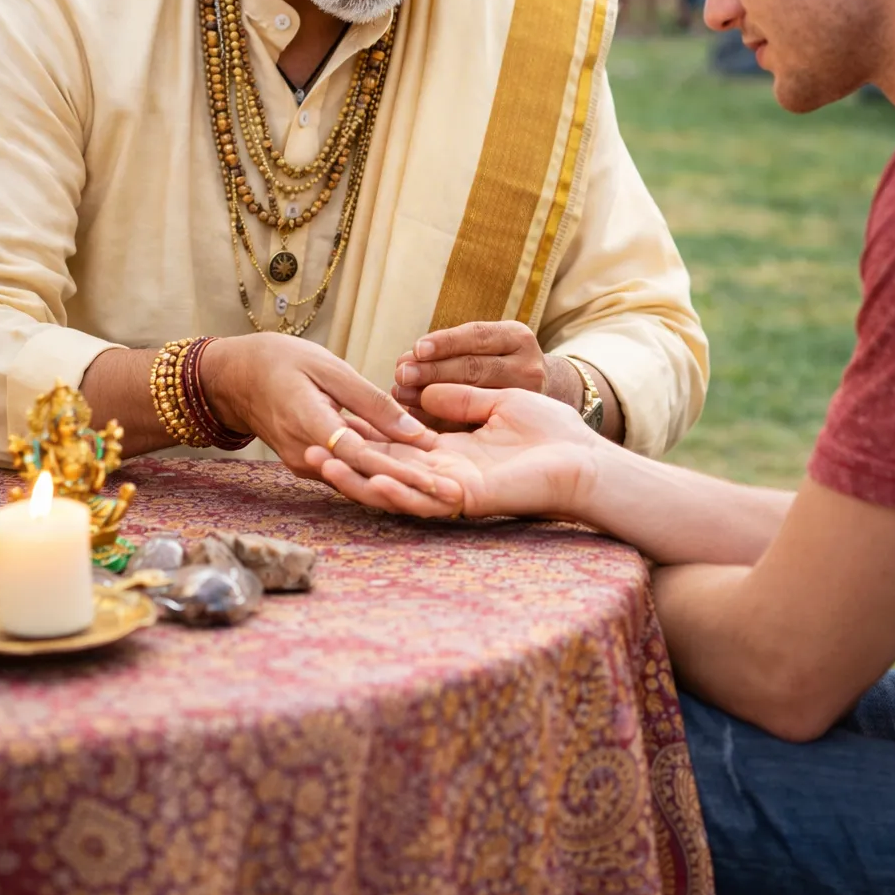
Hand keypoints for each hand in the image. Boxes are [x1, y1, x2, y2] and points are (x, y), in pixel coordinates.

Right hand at [201, 335, 435, 479]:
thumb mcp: (330, 369)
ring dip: (400, 486)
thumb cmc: (283, 361)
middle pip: (366, 478)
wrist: (236, 377)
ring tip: (441, 492)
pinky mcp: (310, 464)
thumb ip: (372, 402)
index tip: (438, 480)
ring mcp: (307, 464)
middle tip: (452, 496)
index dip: (404, 472)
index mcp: (311, 426)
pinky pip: (350, 471)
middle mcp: (307, 456)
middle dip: (411, 489)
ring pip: (360, 479)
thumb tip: (415, 432)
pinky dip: (380, 473)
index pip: (364, 457)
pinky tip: (414, 473)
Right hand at [304, 383, 599, 520]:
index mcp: (448, 457)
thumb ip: (460, 399)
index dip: (361, 439)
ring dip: (358, 481)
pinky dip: (395, 493)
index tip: (325, 424)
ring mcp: (453, 493)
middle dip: (346, 465)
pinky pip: (425, 501)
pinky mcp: (469, 502)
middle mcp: (443, 478)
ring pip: (395, 492)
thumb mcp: (496, 402)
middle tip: (306, 451)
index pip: (394, 449)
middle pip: (383, 474)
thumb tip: (426, 393)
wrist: (587, 458)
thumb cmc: (550, 430)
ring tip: (322, 465)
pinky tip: (370, 481)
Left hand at [393, 322, 581, 415]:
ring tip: (401, 394)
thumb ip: (450, 349)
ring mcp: (526, 400)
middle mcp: (528, 367)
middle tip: (401, 374)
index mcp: (517, 338)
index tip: (416, 349)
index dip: (445, 342)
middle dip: (433, 371)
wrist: (538, 391)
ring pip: (473, 398)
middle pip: (474, 367)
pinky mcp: (513, 427)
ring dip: (430, 397)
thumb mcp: (486, 343)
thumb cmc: (495, 361)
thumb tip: (404, 362)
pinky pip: (471, 424)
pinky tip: (415, 415)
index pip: (477, 336)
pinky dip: (440, 419)